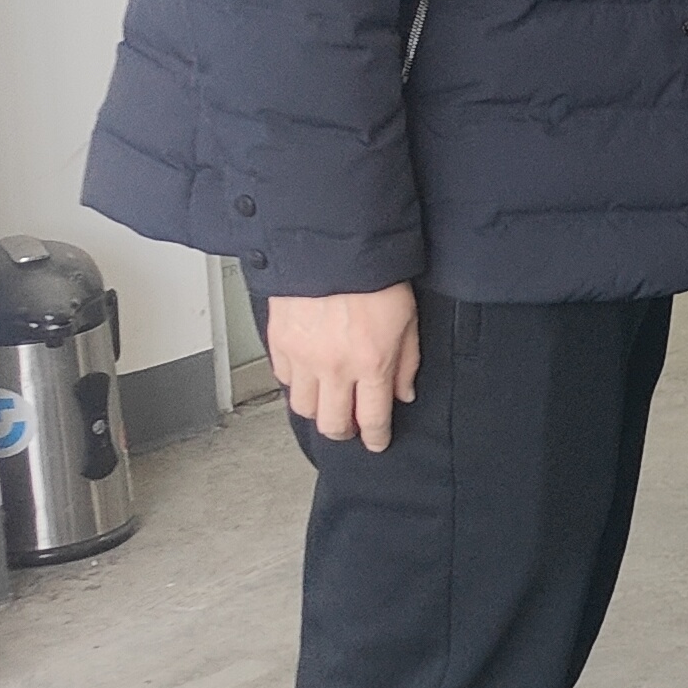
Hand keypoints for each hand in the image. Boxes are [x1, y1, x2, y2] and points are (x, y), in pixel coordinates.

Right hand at [265, 286, 419, 453]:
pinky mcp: (279, 343)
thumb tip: (403, 394)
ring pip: (303, 407)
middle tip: (351, 426)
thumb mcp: (408, 319)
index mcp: (372, 364)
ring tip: (329, 401)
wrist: (330, 245)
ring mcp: (302, 358)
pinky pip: (284, 379)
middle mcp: (334, 368)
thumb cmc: (373, 276)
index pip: (372, 418)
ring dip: (318, 410)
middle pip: (332, 424)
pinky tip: (309, 375)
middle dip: (344, 431)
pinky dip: (297, 383)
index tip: (376, 442)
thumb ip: (406, 362)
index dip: (375, 437)